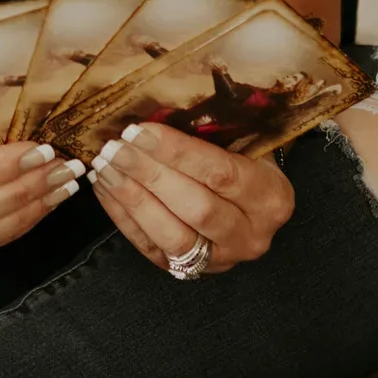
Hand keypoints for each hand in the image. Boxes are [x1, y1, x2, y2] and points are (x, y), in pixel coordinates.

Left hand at [86, 119, 293, 276]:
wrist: (250, 204)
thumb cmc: (243, 162)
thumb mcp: (245, 144)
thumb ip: (214, 132)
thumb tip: (156, 107)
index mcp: (272, 197)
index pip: (221, 173)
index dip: (177, 152)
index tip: (140, 131)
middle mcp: (251, 235)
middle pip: (197, 208)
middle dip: (150, 175)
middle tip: (115, 149)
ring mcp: (220, 258)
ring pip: (172, 235)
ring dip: (133, 199)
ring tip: (105, 168)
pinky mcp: (188, 271)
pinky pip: (150, 247)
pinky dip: (123, 217)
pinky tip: (105, 188)